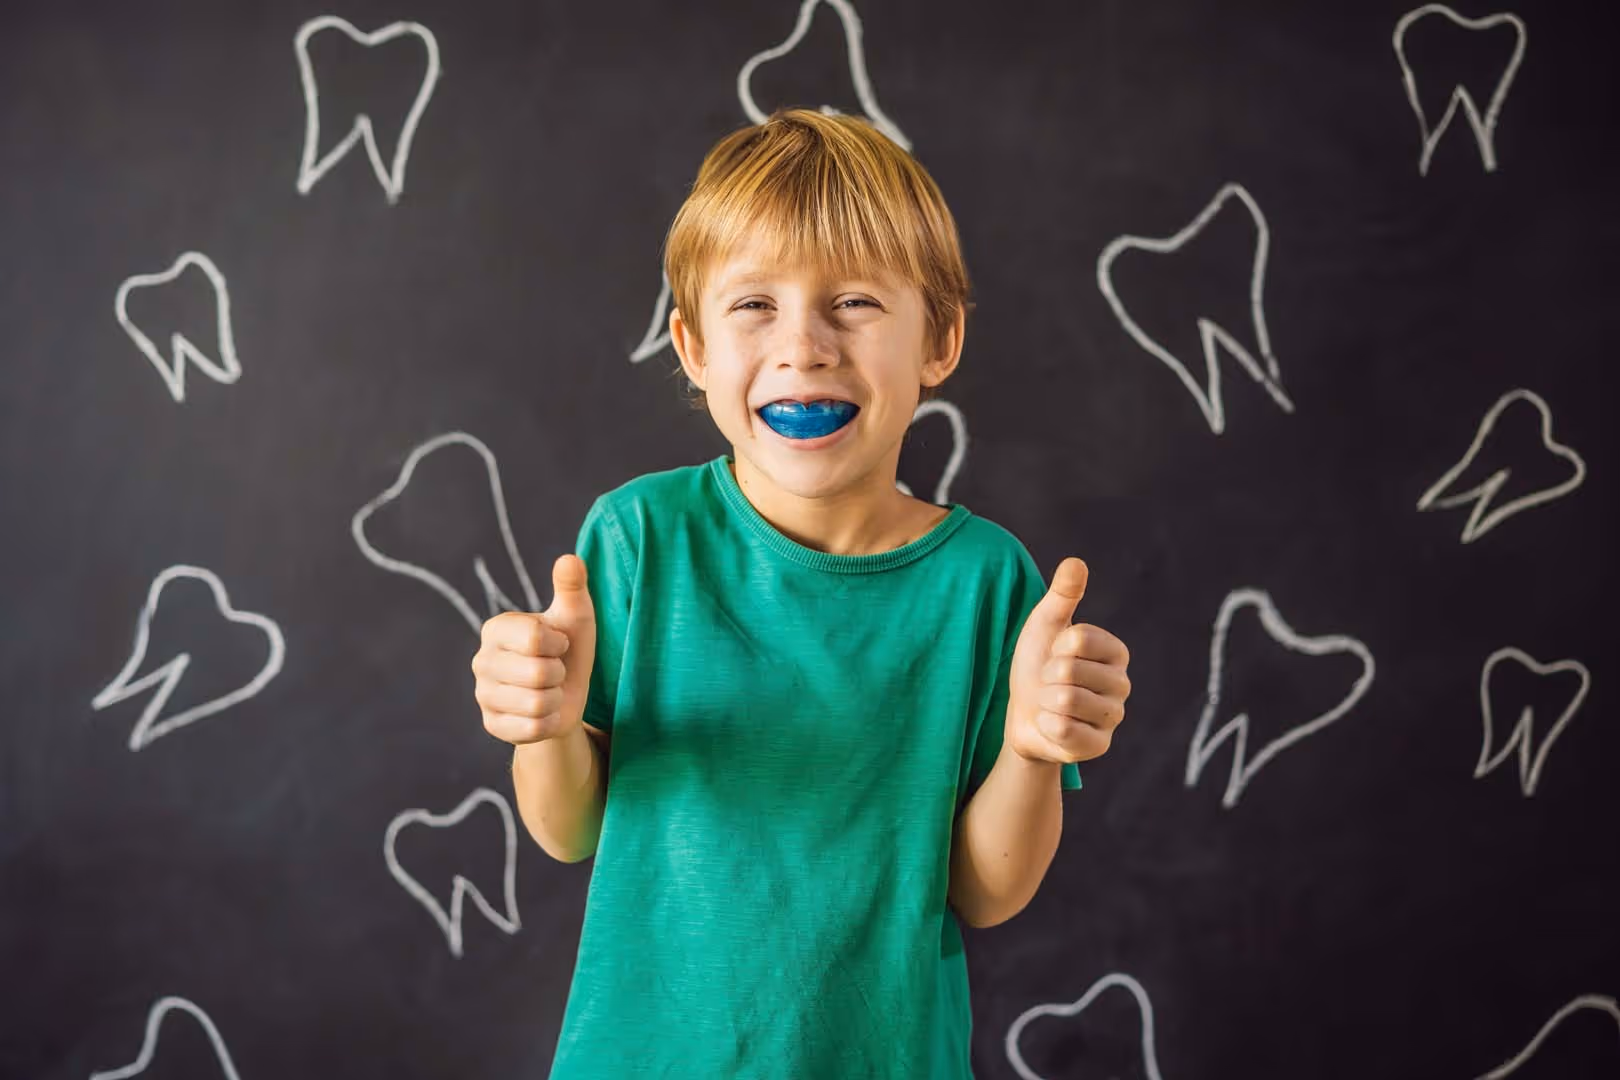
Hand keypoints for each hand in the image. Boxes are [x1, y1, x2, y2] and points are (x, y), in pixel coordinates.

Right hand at [472, 554, 596, 744]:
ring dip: (556, 699)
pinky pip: (532, 729)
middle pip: (539, 673)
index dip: (559, 644)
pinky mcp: (492, 725)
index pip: (535, 638)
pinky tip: (543, 712)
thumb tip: (569, 559)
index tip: (558, 644)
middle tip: (554, 671)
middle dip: (559, 675)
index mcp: (495, 628)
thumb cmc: (568, 648)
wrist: (565, 694)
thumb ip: (571, 586)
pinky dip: (549, 722)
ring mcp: (483, 695)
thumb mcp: (575, 616)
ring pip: (537, 704)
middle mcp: (481, 661)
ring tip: (549, 690)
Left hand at [1003, 557, 1130, 766]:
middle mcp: (1123, 685)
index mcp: (1115, 652)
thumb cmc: (1037, 664)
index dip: (1055, 646)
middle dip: (1047, 675)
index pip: (1080, 638)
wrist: (1023, 714)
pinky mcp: (1098, 746)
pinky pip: (1063, 730)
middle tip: (1050, 682)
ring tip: (1050, 704)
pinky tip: (1052, 725)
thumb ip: (1062, 594)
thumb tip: (1075, 562)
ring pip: (1066, 700)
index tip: (1054, 654)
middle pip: (1070, 670)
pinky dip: (1046, 726)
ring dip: (1045, 701)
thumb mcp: (1045, 625)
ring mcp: (1113, 718)